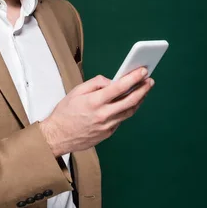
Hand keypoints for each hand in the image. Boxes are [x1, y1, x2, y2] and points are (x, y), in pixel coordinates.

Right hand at [39, 67, 153, 156]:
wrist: (57, 137)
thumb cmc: (64, 114)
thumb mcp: (76, 91)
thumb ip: (95, 83)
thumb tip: (112, 81)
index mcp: (94, 102)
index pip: (119, 87)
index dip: (134, 78)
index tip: (142, 71)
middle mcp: (103, 115)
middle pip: (131, 101)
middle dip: (143, 89)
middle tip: (149, 81)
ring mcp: (107, 126)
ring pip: (129, 112)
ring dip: (139, 100)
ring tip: (143, 91)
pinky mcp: (108, 133)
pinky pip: (121, 120)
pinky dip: (126, 110)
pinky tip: (128, 103)